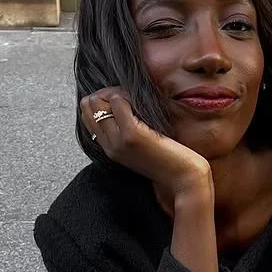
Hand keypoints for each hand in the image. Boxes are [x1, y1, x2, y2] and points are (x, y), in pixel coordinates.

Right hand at [80, 88, 210, 202]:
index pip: (88, 115)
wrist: (183, 179)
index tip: (121, 99)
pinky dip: (126, 94)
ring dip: (115, 91)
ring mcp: (118, 140)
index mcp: (110, 149)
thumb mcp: (142, 148)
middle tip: (126, 95)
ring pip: (98, 103)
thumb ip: (128, 133)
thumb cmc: (169, 162)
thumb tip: (122, 105)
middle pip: (88, 106)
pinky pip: (116, 101)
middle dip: (104, 93)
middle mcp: (110, 146)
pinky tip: (140, 101)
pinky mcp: (132, 134)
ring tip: (133, 97)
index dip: (102, 100)